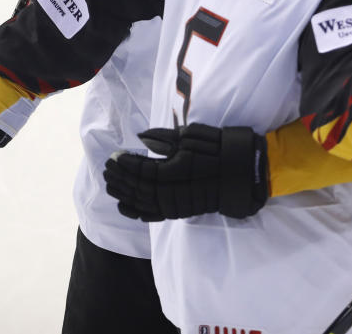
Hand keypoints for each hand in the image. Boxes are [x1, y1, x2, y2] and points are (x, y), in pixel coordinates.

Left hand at [103, 123, 267, 220]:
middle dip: (121, 178)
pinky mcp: (181, 210)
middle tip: (107, 168)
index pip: (141, 170)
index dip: (126, 164)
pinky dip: (137, 212)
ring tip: (111, 184)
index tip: (115, 156)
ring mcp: (176, 204)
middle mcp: (171, 191)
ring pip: (142, 203)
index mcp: (173, 171)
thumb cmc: (219, 148)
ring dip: (124, 194)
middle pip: (138, 187)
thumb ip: (163, 138)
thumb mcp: (191, 135)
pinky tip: (124, 207)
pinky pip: (154, 215)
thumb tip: (142, 138)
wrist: (244, 171)